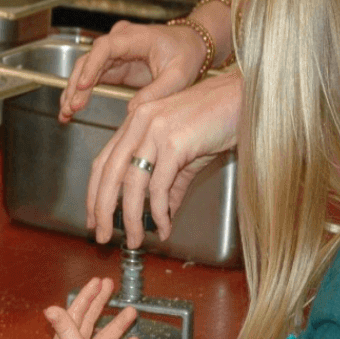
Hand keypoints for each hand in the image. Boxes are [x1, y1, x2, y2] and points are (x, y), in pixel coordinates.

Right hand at [59, 19, 203, 120]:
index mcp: (134, 37)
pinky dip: (81, 94)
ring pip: (85, 70)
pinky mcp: (114, 66)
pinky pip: (91, 78)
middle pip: (89, 59)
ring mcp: (114, 54)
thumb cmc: (187, 54)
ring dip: (74, 91)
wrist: (192, 46)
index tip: (85, 85)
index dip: (92, 66)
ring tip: (65, 113)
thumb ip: (158, 91)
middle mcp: (119, 41)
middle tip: (71, 107)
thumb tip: (132, 109)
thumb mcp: (179, 76)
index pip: (105, 47)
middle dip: (77, 85)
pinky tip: (71, 109)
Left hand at [85, 70, 241, 247]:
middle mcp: (140, 123)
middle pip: (108, 173)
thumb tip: (162, 216)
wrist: (245, 99)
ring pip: (131, 183)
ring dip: (130, 217)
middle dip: (102, 210)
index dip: (94, 193)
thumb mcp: (186, 152)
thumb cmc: (219, 119)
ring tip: (136, 239)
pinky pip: (159, 186)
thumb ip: (170, 183)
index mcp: (137, 121)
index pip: (103, 162)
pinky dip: (159, 211)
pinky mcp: (175, 142)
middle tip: (104, 236)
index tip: (95, 218)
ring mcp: (156, 131)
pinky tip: (163, 225)